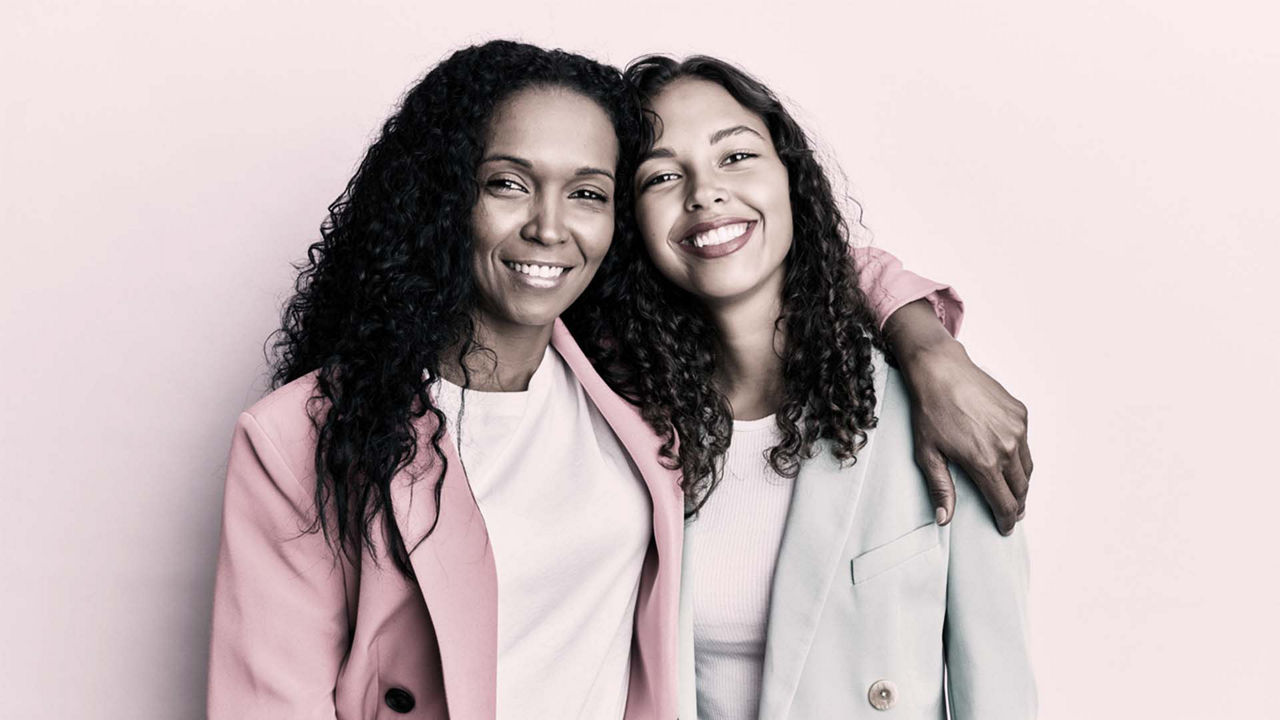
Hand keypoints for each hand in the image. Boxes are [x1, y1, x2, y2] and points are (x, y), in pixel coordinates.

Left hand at [884, 300, 1031, 534]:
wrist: (941, 371)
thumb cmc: (929, 411)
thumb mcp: (927, 454)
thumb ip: (940, 489)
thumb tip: (944, 519)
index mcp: (984, 462)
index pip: (1004, 503)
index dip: (1005, 520)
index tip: (1004, 528)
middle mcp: (1007, 447)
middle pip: (1021, 489)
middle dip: (1016, 505)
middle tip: (1010, 513)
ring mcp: (1017, 429)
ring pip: (1027, 468)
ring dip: (1021, 483)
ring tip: (1013, 492)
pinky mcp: (1020, 413)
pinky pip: (1026, 443)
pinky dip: (1020, 455)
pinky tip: (1008, 459)